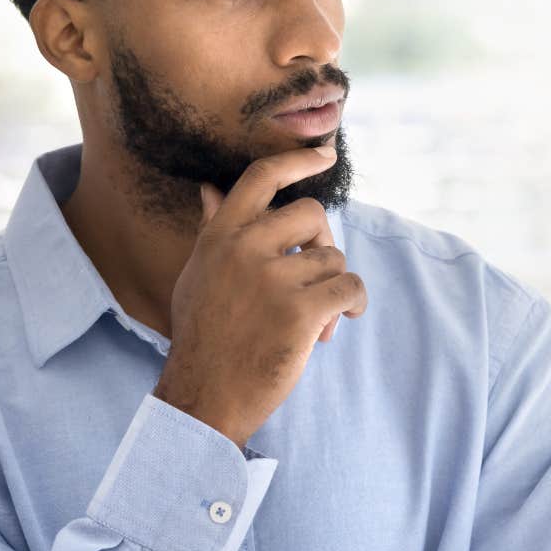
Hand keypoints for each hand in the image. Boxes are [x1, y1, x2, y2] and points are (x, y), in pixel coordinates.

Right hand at [151, 145, 367, 448]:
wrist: (204, 396)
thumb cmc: (203, 336)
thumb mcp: (198, 274)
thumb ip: (213, 230)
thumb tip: (210, 188)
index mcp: (220, 236)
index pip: (261, 178)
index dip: (299, 161)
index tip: (325, 154)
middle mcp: (244, 249)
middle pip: (312, 215)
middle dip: (323, 244)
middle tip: (316, 276)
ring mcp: (271, 279)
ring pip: (333, 259)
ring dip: (333, 288)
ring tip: (315, 320)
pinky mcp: (299, 312)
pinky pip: (349, 288)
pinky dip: (352, 304)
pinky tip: (337, 323)